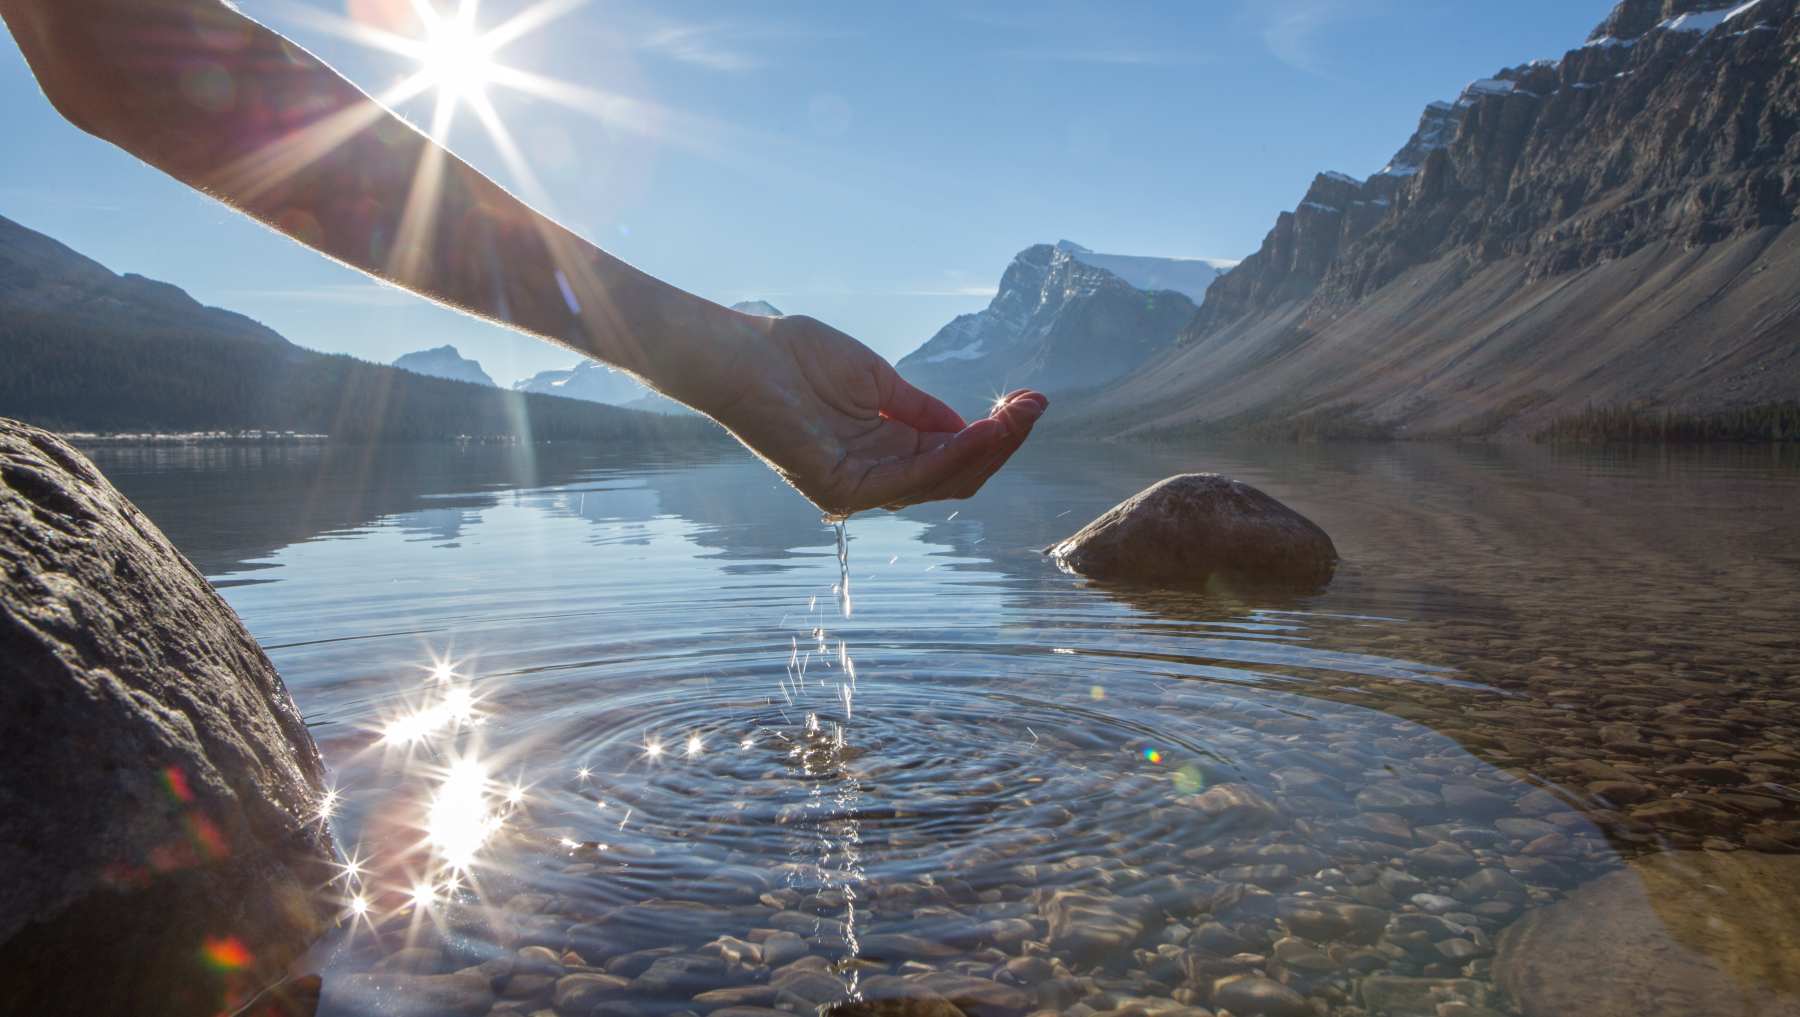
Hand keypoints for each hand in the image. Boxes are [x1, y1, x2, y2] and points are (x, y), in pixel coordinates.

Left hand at [704, 313, 1046, 516]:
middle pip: (956, 475)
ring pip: (941, 481)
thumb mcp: (879, 382)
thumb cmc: (797, 359)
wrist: (743, 355)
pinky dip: (951, 456)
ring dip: (987, 449)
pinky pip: (911, 478)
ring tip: (1018, 417)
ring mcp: (859, 487)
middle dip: (1000, 443)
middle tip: (1034, 407)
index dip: (993, 434)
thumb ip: (921, 409)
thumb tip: (971, 426)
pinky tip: (981, 430)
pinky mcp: (843, 489)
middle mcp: (875, 476)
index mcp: (883, 451)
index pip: (951, 455)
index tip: (1029, 401)